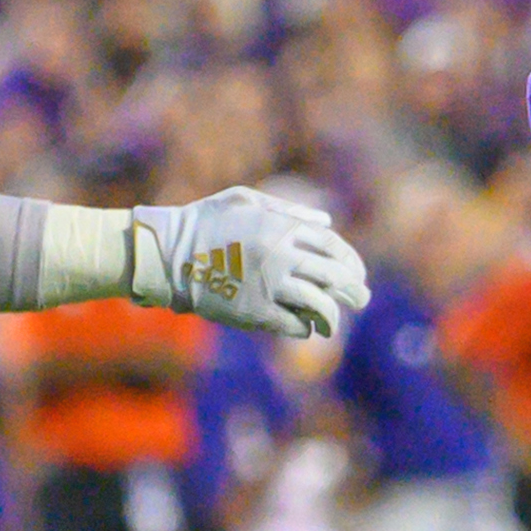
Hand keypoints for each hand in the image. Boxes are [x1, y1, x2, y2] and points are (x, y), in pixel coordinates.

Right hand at [137, 186, 373, 340]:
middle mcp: (281, 255)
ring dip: (331, 316)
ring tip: (332, 324)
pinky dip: (305, 327)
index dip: (351, 261)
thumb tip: (326, 223)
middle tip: (362, 299)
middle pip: (333, 275)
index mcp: (281, 227)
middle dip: (354, 290)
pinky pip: (293, 324)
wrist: (167, 254)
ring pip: (318, 304)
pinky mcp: (255, 311)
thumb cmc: (203, 222)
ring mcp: (269, 285)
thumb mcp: (244, 201)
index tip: (357, 273)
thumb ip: (288, 211)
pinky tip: (305, 328)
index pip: (332, 246)